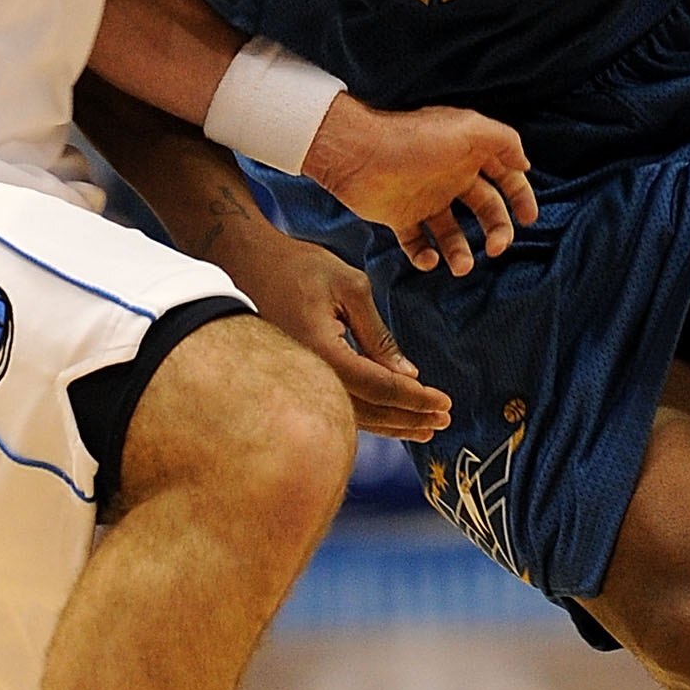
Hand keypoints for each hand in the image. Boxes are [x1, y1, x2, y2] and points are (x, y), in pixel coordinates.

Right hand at [224, 225, 450, 441]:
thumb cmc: (297, 266)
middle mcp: (306, 375)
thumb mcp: (349, 287)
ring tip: (426, 426)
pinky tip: (391, 417)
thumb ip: (379, 334)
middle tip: (444, 419)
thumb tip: (408, 374)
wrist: (245, 263)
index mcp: (320, 350)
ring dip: (391, 423)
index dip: (414, 398)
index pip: (378, 387)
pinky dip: (368, 414)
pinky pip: (336, 405)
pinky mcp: (296, 379)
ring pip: (351, 416)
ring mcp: (297, 381)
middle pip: (367, 411)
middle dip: (409, 417)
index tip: (444, 402)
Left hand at [305, 94, 538, 276]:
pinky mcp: (400, 217)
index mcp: (469, 155)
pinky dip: (426, 257)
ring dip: (462, 253)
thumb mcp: (467, 128)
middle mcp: (450, 178)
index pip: (506, 178)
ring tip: (461, 265)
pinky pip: (419, 244)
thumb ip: (503, 140)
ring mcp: (426, 199)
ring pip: (454, 234)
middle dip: (497, 231)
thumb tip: (525, 163)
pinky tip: (429, 258)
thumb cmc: (412, 139)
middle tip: (496, 248)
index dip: (521, 197)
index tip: (529, 219)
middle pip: (486, 210)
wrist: (356, 153)